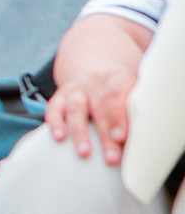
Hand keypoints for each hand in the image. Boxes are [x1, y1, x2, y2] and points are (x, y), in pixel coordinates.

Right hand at [47, 12, 152, 163]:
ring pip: (76, 109)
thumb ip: (140, 104)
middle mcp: (95, 82)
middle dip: (105, 134)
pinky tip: (58, 137)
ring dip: (79, 132)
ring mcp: (77, 88)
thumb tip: (159, 129)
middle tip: (111, 157)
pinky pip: (54, 107)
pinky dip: (54, 122)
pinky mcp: (61, 95)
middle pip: (100, 109)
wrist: (94, 56)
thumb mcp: (134, 86)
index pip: (118, 97)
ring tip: (84, 152)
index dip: (119, 117)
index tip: (122, 137)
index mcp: (119, 78)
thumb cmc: (120, 84)